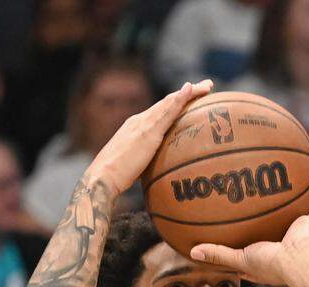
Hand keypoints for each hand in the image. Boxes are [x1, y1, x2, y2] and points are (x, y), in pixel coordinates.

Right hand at [87, 79, 212, 194]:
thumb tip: (157, 171)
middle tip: (206, 87)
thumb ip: (144, 162)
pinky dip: (179, 99)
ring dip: (189, 92)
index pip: (159, 112)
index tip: (190, 98)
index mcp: (134, 128)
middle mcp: (138, 121)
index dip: (175, 104)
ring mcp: (142, 124)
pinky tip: (191, 90)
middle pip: (167, 104)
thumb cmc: (114, 178)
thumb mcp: (132, 167)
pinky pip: (167, 111)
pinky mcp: (148, 131)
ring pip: (169, 103)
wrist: (102, 178)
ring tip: (207, 86)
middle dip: (186, 94)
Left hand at [189, 201, 308, 284]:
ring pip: (290, 223)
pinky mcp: (307, 227)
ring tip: (282, 197)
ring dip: (288, 213)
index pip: (250, 256)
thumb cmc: (268, 263)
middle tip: (257, 215)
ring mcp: (295, 239)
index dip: (243, 249)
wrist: (296, 258)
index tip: (235, 240)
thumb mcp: (239, 259)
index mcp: (265, 261)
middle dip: (265, 227)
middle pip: (270, 235)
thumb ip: (218, 254)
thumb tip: (192, 252)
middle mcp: (280, 250)